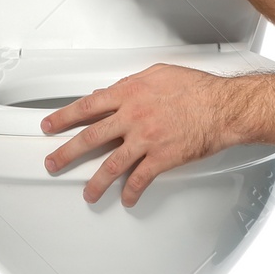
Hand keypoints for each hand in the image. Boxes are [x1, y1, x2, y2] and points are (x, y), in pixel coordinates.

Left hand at [41, 64, 236, 205]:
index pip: (86, 107)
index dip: (63, 117)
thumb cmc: (197, 89)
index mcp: (129, 94)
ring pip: (111, 165)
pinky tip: (126, 198)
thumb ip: (132, 84)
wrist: (223, 107)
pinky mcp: (161, 159)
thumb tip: (112, 92)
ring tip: (87, 193)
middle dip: (67, 153)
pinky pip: (140, 179)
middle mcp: (132, 117)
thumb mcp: (159, 75)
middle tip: (53, 162)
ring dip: (95, 182)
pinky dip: (131, 192)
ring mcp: (145, 140)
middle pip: (90, 138)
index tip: (51, 125)